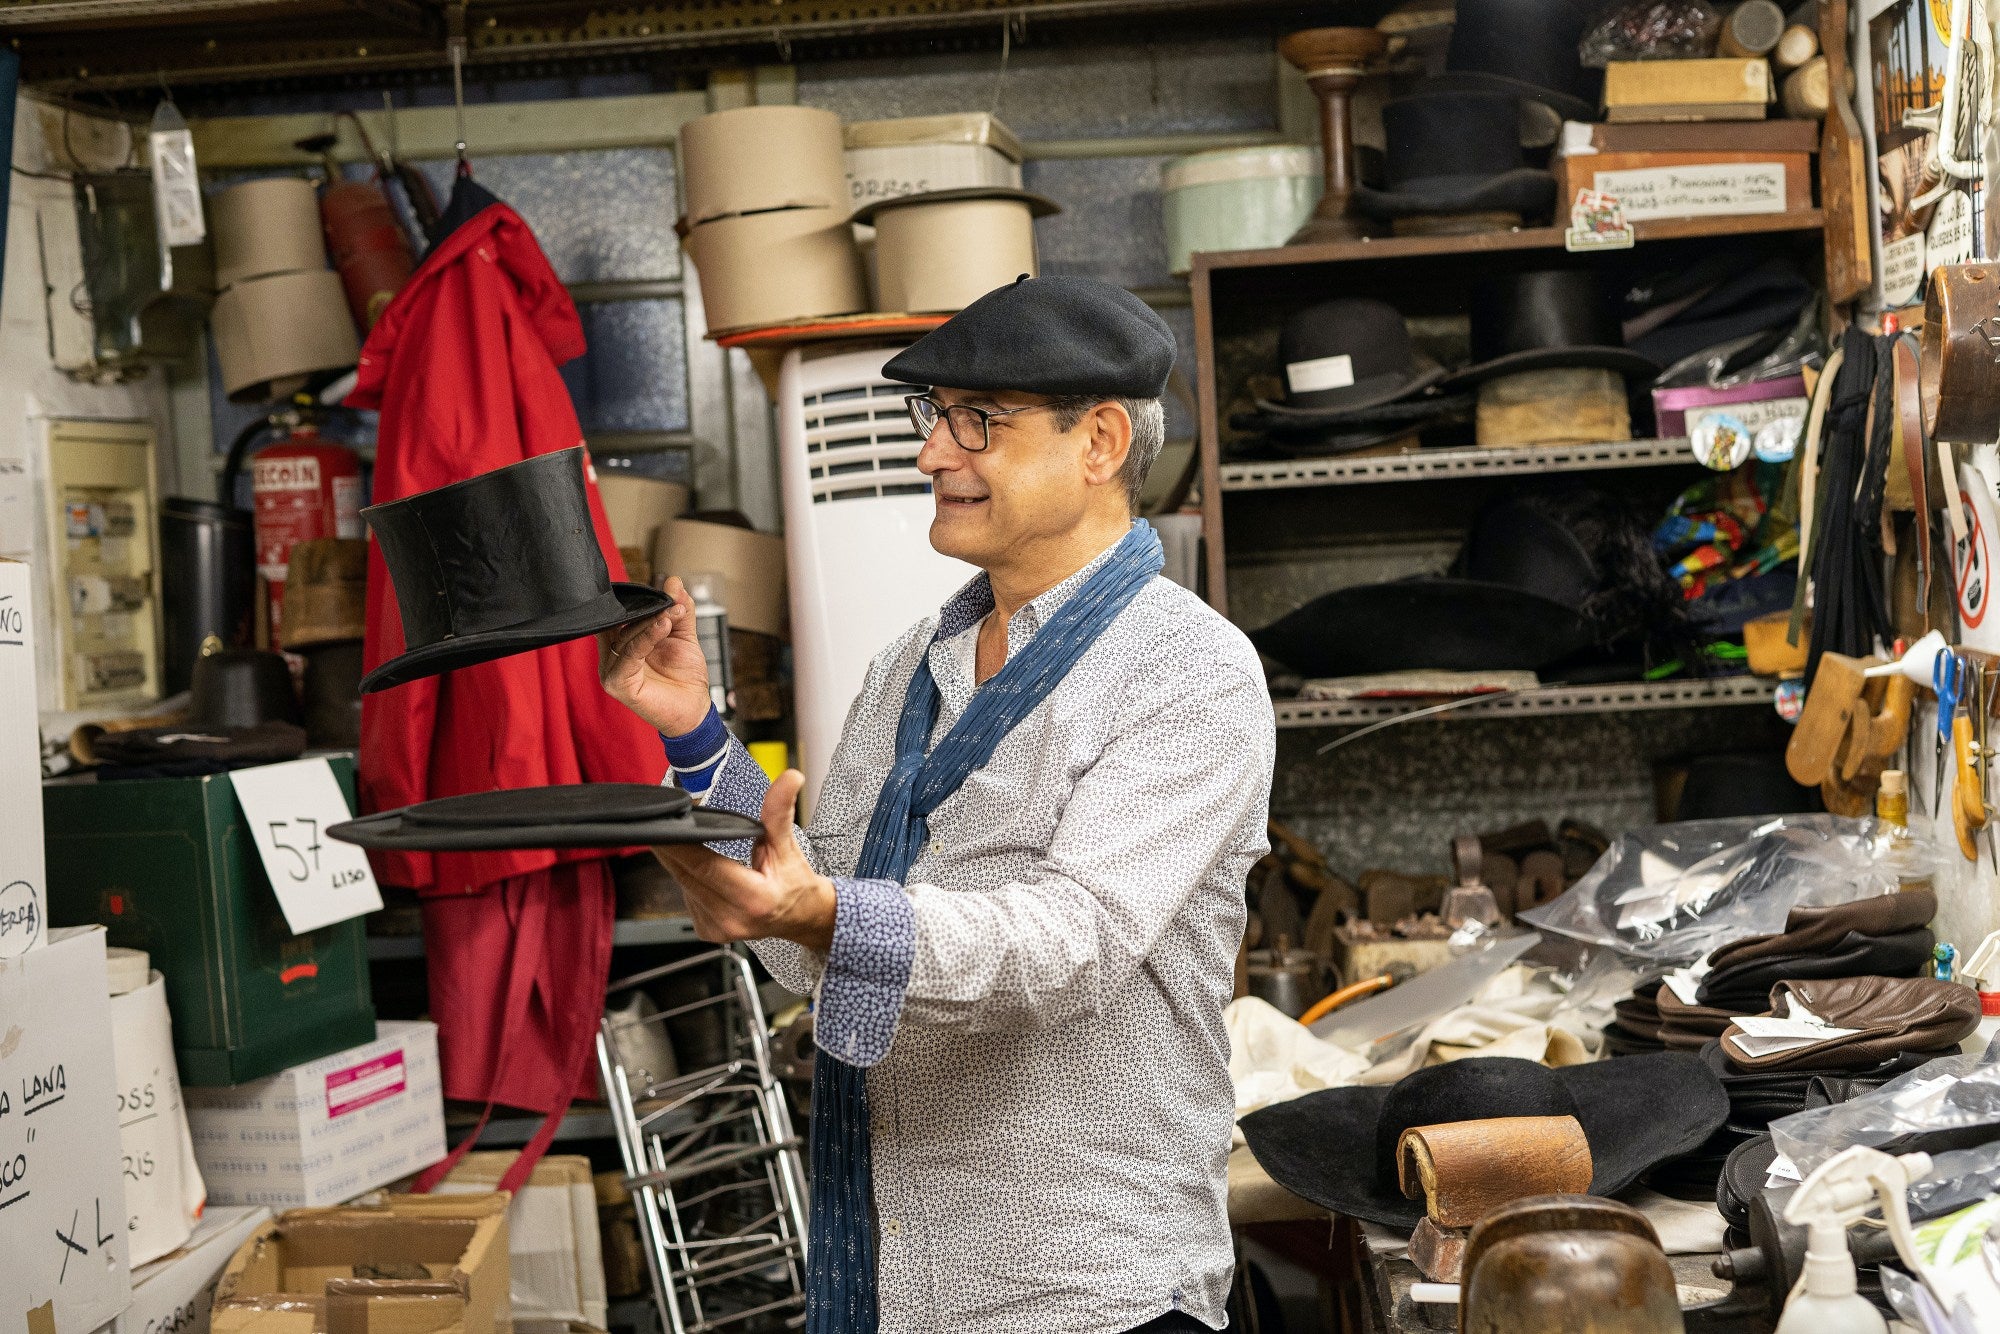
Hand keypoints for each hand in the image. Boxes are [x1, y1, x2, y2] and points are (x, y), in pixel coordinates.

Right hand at [599, 575, 711, 736]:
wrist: (695, 709)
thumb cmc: (685, 677)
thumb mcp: (683, 635)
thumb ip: (678, 609)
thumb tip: (673, 580)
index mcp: (621, 644)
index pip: (621, 614)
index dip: (640, 600)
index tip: (665, 590)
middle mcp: (612, 656)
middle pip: (622, 623)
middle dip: (650, 610)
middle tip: (674, 602)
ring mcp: (611, 671)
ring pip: (626, 636)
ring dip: (652, 622)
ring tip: (673, 613)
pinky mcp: (617, 683)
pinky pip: (629, 655)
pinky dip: (647, 637)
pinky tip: (663, 625)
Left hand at [652, 770, 836, 951]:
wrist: (801, 918)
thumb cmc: (795, 882)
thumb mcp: (789, 846)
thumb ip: (779, 812)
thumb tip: (789, 778)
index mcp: (754, 899)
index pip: (706, 867)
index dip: (681, 846)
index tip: (664, 825)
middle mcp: (732, 919)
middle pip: (686, 876)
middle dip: (671, 848)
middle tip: (661, 824)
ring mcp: (718, 928)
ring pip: (683, 886)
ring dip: (681, 863)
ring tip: (687, 843)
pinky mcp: (708, 931)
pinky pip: (687, 897)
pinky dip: (690, 879)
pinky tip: (701, 870)